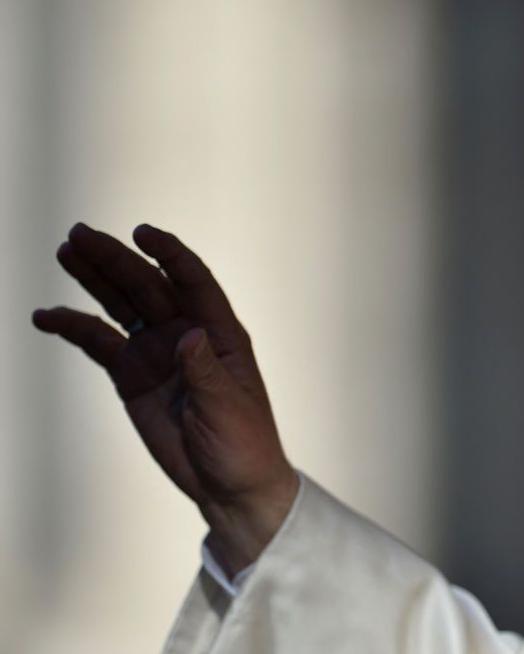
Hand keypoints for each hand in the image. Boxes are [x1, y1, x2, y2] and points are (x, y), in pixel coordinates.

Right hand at [32, 222, 298, 574]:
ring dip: (94, 279)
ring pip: (122, 306)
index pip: (194, 282)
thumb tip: (188, 335)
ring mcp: (156, 352)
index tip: (142, 233)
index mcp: (219, 334)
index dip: (170, 255)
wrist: (228, 484)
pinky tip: (47, 317)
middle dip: (116, 260)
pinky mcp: (132, 375)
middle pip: (148, 287)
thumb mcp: (228, 408)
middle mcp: (186, 333)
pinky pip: (100, 344)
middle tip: (79, 236)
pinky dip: (75, 328)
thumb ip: (205, 371)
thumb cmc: (243, 443)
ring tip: (66, 253)